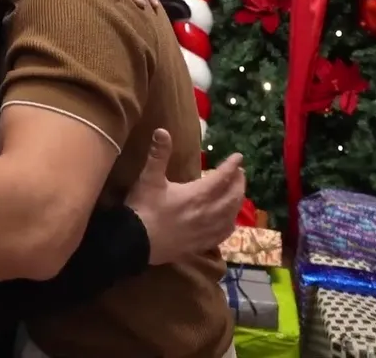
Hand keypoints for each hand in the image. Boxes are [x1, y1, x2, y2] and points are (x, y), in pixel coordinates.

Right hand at [125, 130, 245, 264]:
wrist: (135, 242)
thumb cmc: (143, 208)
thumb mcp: (149, 178)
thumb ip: (158, 154)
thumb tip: (162, 131)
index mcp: (196, 195)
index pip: (221, 178)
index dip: (231, 166)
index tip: (238, 157)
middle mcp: (207, 213)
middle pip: (232, 197)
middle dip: (239, 183)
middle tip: (240, 173)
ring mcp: (205, 231)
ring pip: (231, 215)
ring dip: (237, 202)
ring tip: (237, 193)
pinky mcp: (200, 244)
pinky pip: (223, 233)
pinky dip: (230, 223)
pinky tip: (229, 220)